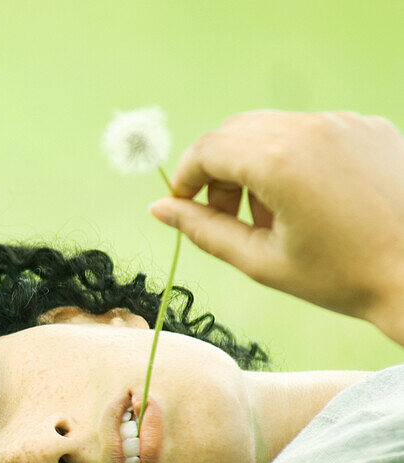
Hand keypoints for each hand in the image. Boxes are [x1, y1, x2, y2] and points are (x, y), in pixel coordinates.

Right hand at [149, 110, 403, 343]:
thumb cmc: (342, 276)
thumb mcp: (260, 260)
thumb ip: (203, 230)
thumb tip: (158, 209)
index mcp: (279, 161)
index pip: (207, 149)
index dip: (185, 179)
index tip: (183, 208)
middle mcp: (310, 129)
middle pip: (235, 132)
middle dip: (217, 171)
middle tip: (226, 217)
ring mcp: (343, 123)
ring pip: (271, 128)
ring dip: (253, 164)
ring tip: (272, 215)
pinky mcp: (368, 126)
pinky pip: (310, 131)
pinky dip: (292, 158)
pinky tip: (308, 202)